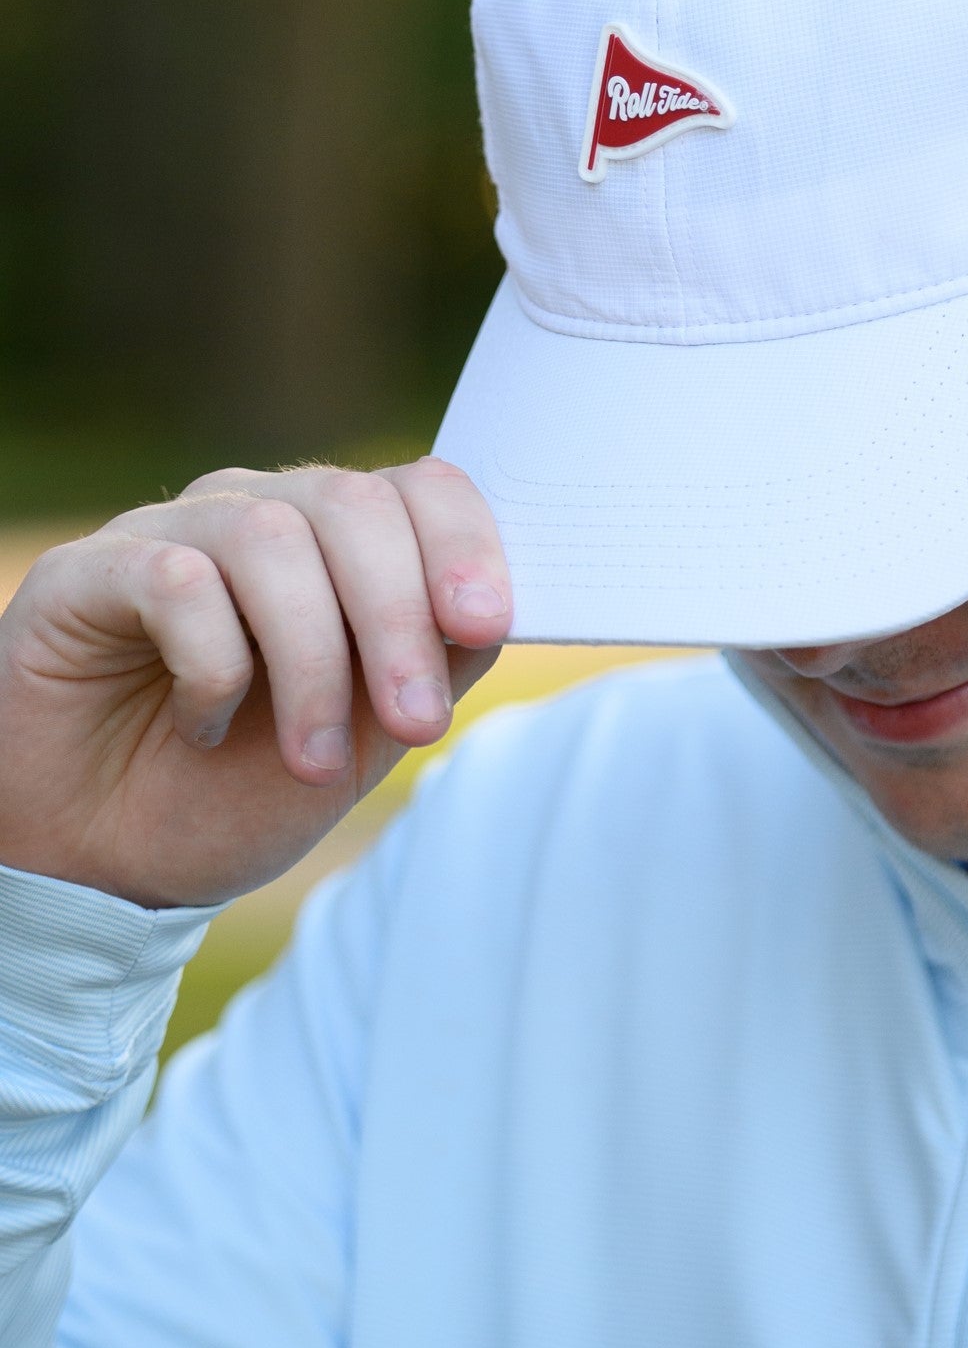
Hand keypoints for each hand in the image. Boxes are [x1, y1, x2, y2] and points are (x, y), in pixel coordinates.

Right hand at [0, 458, 509, 908]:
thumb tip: (497, 613)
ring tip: (312, 763)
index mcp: (338, 541)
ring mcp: (170, 532)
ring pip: (272, 539)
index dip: (464, 544)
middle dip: (399, 619)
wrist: (109, 860)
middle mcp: (258, 513)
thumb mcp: (366, 736)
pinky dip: (212, 665)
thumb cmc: (240, 788)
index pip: (420, 487)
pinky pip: (175, 580)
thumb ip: (433, 664)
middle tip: (417, 723)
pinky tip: (206, 725)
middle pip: (354, 506)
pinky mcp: (88, 572)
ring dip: (312, 662)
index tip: (485, 624)